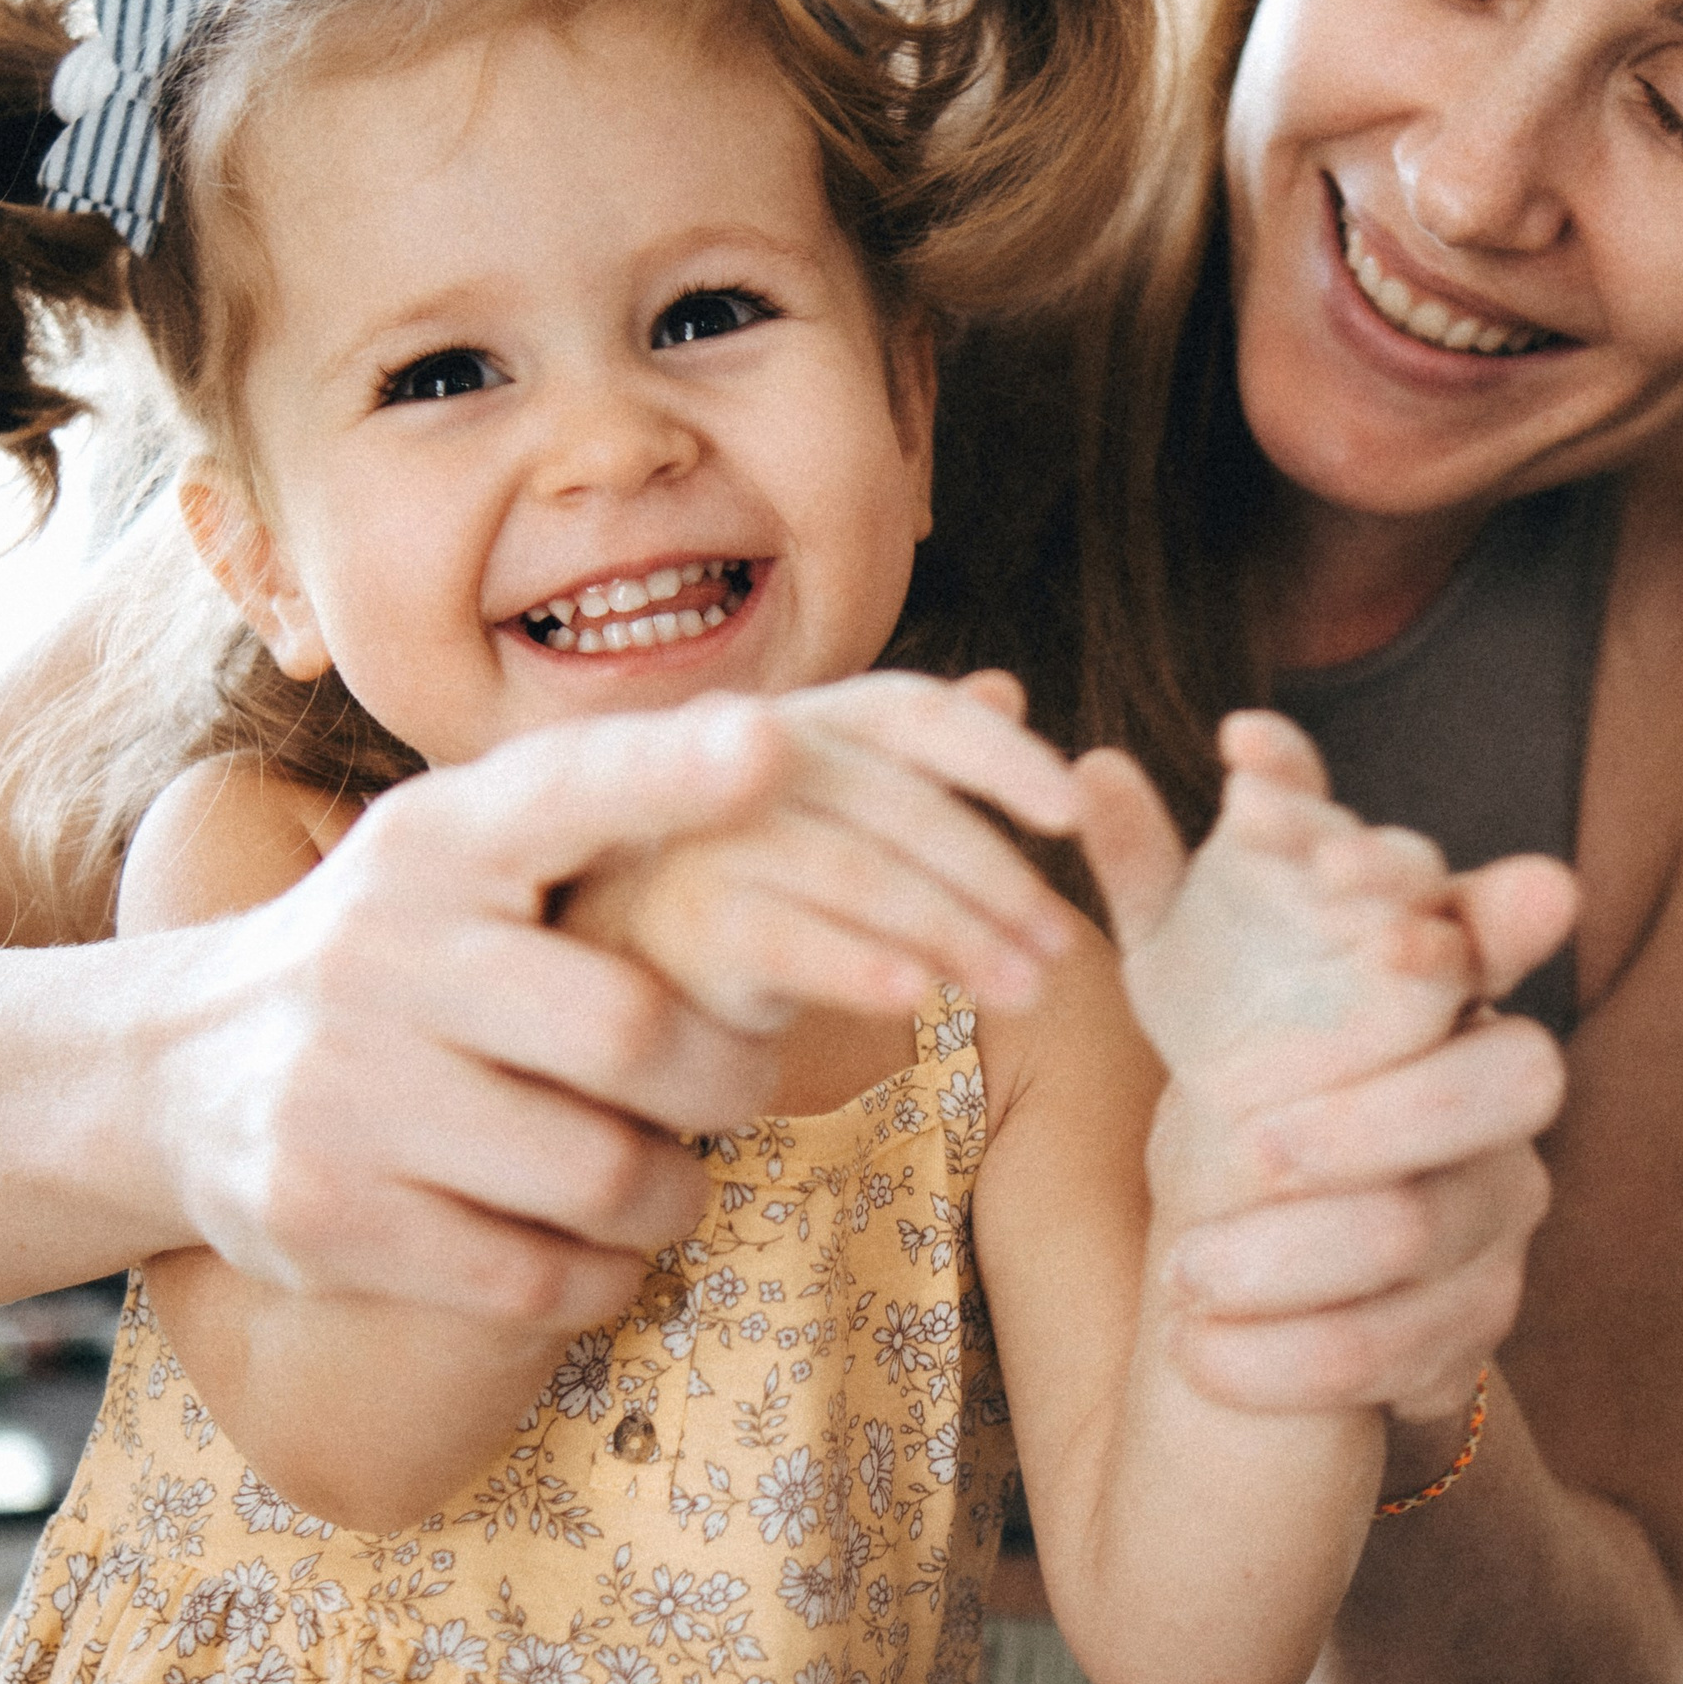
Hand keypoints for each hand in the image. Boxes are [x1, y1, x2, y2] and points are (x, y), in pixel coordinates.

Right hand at [150, 688, 1061, 1331]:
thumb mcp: (485, 857)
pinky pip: (536, 1274)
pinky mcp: (326, 1212)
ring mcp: (344, 1085)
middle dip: (729, 1082)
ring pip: (597, 1168)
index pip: (569, 792)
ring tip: (660, 1178)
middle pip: (630, 1029)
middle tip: (749, 1091)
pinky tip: (591, 1250)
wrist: (181, 1074)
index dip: (672, 777)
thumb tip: (903, 719)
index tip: (773, 748)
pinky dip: (600, 1275)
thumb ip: (645, 807)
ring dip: (668, 1194)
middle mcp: (383, 945)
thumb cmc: (413, 953)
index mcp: (437, 838)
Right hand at [565, 670, 1084, 1036]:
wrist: (607, 964)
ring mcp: (706, 836)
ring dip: (954, 931)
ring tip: (1027, 989)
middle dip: (994, 871)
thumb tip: (1006, 686)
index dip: (999, 753)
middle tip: (1062, 943)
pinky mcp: (678, 923)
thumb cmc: (738, 884)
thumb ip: (909, 761)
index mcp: (802, 723)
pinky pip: (785, 939)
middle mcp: (748, 760)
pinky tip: (921, 997)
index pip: (912, 711)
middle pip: (896, 799)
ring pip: (854, 870)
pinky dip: (859, 965)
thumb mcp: (828, 814)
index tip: (1075, 811)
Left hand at [1080, 711, 1572, 1427]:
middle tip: (1247, 1149)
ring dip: (1306, 1258)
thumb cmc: (1251, 1061)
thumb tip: (1092, 769)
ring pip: (1437, 1225)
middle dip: (1376, 1113)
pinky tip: (1200, 1360)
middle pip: (1512, 1077)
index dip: (1401, 893)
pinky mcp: (1478, 1312)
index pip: (1457, 907)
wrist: (1279, 1233)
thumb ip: (1155, 874)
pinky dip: (1297, 1358)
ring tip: (1189, 1278)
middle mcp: (1500, 1072)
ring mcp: (1501, 1196)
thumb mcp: (1189, 972)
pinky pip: (1415, 1345)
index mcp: (1440, 968)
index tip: (1320, 878)